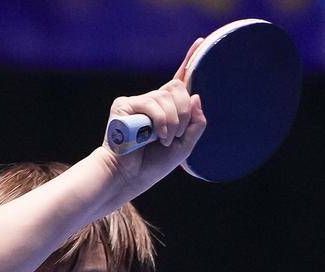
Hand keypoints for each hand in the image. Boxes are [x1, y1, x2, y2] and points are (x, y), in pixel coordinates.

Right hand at [100, 37, 207, 194]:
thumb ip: (195, 124)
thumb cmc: (152, 164)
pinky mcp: (124, 104)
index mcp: (166, 109)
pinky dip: (160, 122)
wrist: (128, 177)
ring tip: (163, 140)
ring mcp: (137, 101)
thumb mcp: (184, 146)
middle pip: (178, 88)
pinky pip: (152, 104)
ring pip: (167, 98)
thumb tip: (196, 95)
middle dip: (184, 113)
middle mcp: (152, 101)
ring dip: (173, 122)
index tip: (200, 42)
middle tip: (177, 134)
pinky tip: (154, 136)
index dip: (190, 61)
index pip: (180, 81)